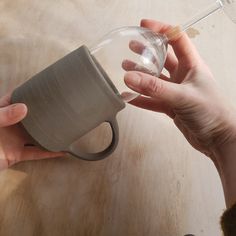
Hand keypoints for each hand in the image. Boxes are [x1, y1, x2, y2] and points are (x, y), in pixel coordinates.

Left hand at [0, 93, 63, 169]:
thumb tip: (24, 108)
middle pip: (31, 117)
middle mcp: (10, 125)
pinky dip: (48, 153)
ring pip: (36, 135)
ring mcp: (14, 140)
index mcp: (1, 112)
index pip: (16, 98)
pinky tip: (61, 151)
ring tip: (65, 128)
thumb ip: (2, 115)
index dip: (30, 92)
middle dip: (44, 113)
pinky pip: (35, 153)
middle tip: (61, 108)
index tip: (46, 88)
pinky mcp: (16, 155)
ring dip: (49, 133)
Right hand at [123, 19, 235, 163]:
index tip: (144, 27)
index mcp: (192, 66)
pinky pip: (153, 100)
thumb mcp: (183, 96)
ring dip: (141, 75)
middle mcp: (184, 77)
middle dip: (147, 52)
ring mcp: (176, 92)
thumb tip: (130, 77)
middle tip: (132, 47)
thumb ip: (155, 88)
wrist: (217, 138)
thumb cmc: (212, 112)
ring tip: (125, 69)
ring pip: (155, 80)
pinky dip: (141, 99)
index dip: (161, 30)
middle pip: (163, 58)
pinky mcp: (171, 106)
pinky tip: (130, 97)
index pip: (177, 39)